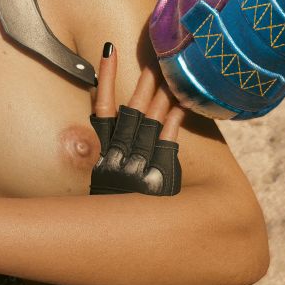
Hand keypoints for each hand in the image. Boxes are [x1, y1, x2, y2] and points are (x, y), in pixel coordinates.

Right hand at [89, 42, 182, 195]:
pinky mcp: (158, 169)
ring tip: (171, 73)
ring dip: (162, 94)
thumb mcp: (104, 177)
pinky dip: (175, 119)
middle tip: (156, 58)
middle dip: (145, 81)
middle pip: (133, 107)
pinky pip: (168, 137)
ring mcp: (139, 159)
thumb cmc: (115, 203)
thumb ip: (108, 149)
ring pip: (152, 117)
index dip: (105, 77)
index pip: (102, 106)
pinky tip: (183, 103)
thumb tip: (114, 119)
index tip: (110, 49)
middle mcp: (119, 151)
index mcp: (104, 150)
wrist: (126, 234)